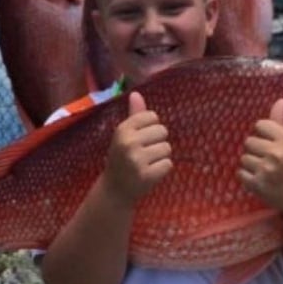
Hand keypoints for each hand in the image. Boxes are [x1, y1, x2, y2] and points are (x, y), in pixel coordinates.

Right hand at [102, 91, 172, 206]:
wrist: (114, 190)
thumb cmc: (121, 158)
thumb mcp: (124, 136)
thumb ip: (134, 115)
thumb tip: (137, 94)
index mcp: (122, 129)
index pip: (152, 116)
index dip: (151, 128)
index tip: (140, 139)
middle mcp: (129, 142)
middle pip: (162, 131)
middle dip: (157, 142)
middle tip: (144, 153)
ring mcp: (137, 160)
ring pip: (167, 148)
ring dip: (160, 157)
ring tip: (146, 164)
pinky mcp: (147, 176)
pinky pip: (168, 164)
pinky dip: (162, 169)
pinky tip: (149, 173)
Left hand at [238, 98, 282, 213]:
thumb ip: (281, 122)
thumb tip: (280, 100)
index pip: (260, 125)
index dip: (264, 134)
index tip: (273, 144)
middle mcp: (277, 154)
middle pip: (249, 141)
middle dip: (257, 150)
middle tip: (270, 160)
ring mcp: (266, 170)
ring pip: (244, 158)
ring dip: (252, 165)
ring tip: (267, 171)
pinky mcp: (258, 185)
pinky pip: (240, 173)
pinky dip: (247, 177)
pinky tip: (261, 179)